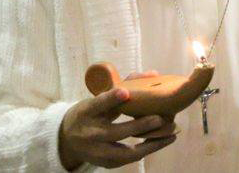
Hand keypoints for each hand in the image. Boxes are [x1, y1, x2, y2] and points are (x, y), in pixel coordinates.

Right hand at [58, 74, 177, 170]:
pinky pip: (129, 159)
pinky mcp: (106, 163)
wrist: (67, 139)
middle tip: (160, 118)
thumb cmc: (90, 113)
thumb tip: (153, 74)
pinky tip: (163, 141)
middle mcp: (90, 133)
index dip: (111, 98)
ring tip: (171, 134)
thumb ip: (125, 86)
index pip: (98, 105)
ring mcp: (97, 151)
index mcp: (87, 112)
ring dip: (150, 144)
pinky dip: (148, 150)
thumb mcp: (98, 98)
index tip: (125, 92)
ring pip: (125, 152)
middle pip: (115, 132)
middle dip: (139, 126)